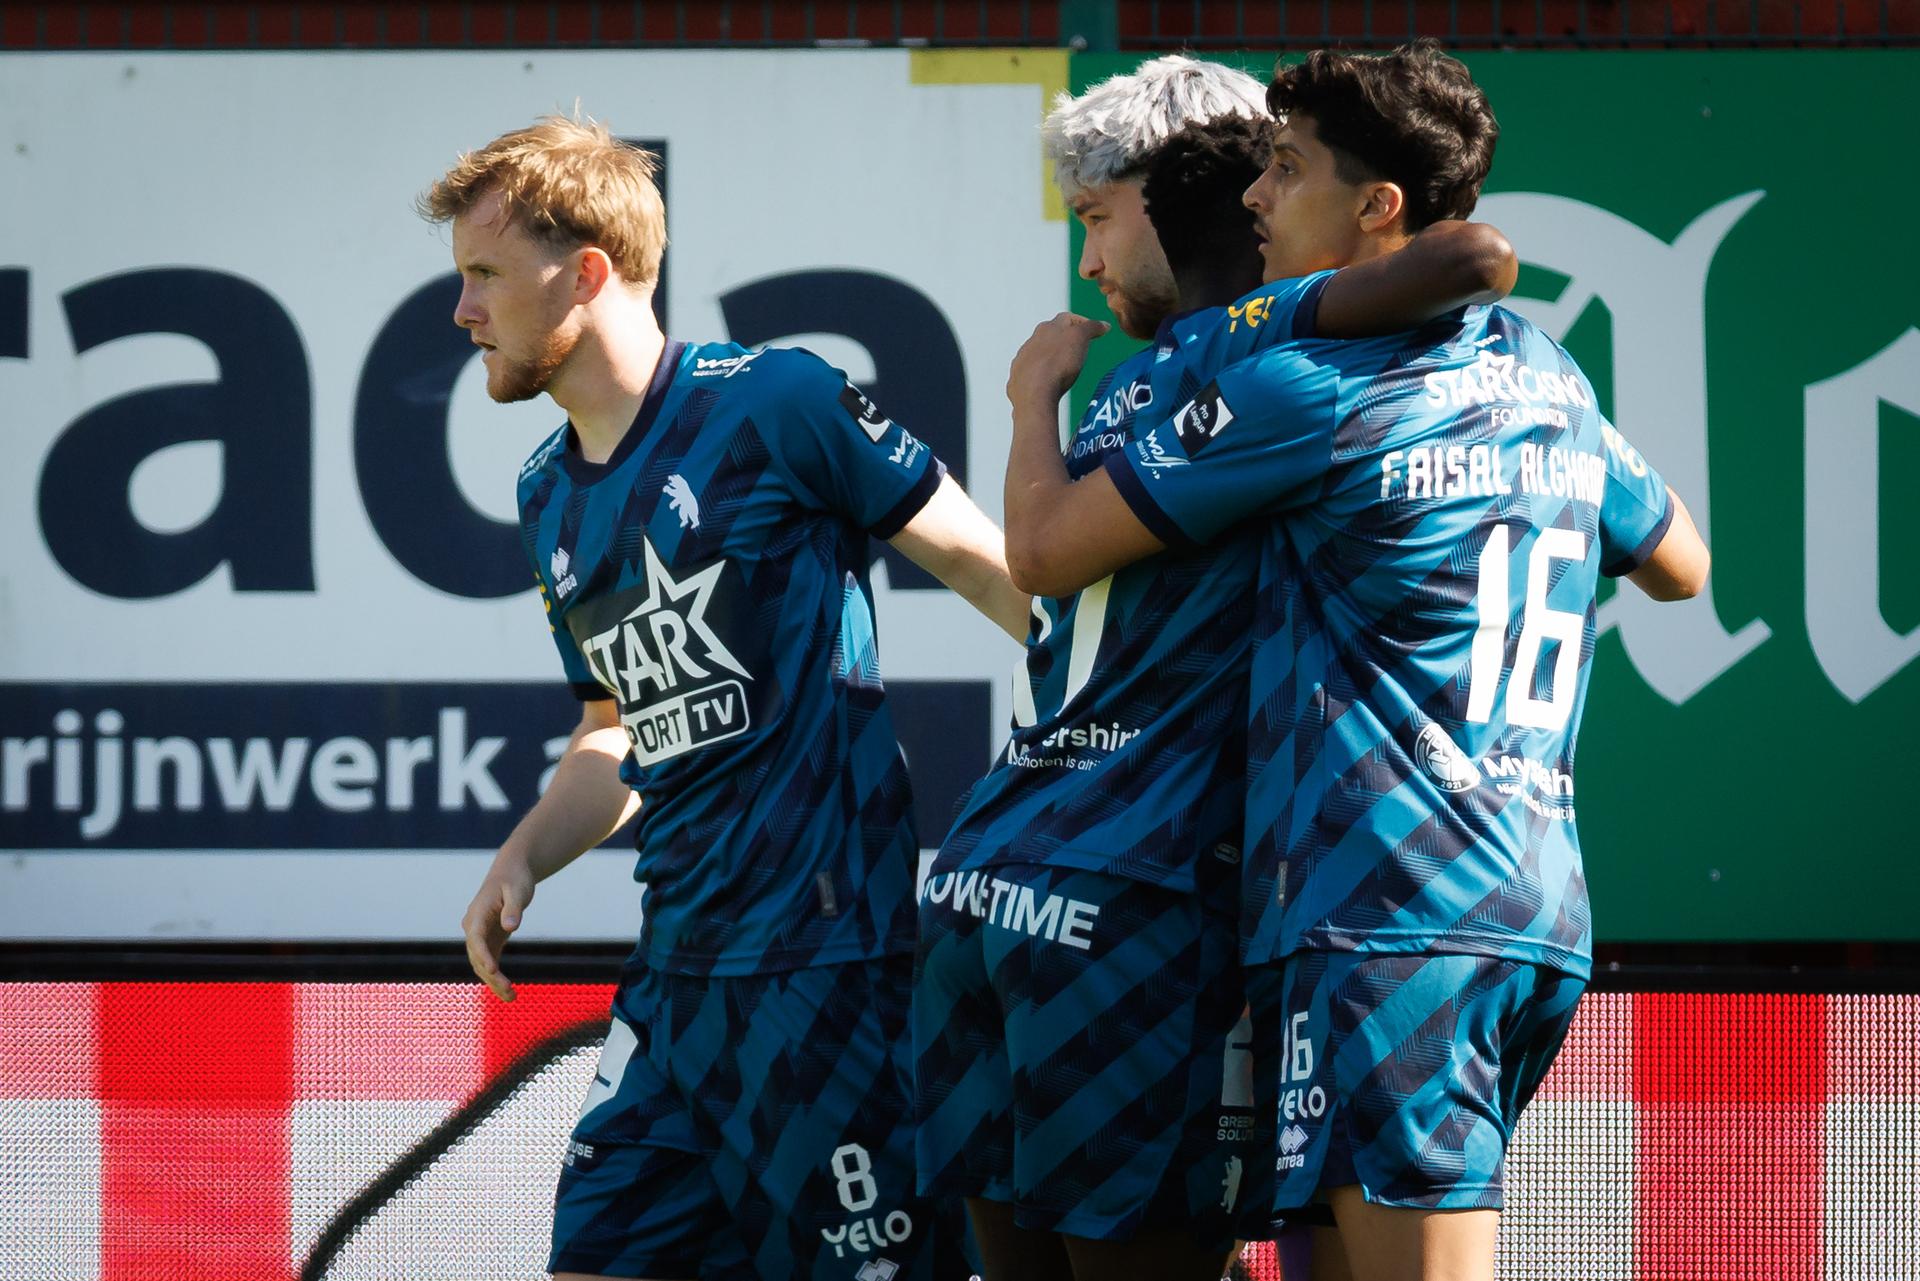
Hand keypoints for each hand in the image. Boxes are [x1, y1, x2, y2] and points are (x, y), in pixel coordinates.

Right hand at [462, 853, 535, 1001]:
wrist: (511, 871)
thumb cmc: (515, 879)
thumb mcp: (518, 891)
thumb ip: (514, 908)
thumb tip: (511, 926)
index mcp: (476, 915)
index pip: (476, 939)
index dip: (483, 956)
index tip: (493, 969)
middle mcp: (473, 928)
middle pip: (478, 957)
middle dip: (491, 976)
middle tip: (510, 991)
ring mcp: (480, 935)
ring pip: (481, 963)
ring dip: (494, 981)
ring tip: (512, 997)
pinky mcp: (490, 940)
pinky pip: (490, 962)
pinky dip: (497, 976)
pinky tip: (508, 991)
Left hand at [1007, 313, 1108, 406]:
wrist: (1034, 392)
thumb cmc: (1058, 363)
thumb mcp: (1080, 339)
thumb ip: (1092, 328)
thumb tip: (1103, 324)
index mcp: (1048, 328)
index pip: (1067, 319)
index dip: (1082, 323)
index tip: (1092, 331)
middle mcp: (1032, 340)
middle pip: (1050, 335)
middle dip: (1064, 339)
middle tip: (1078, 349)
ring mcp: (1022, 359)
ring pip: (1038, 353)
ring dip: (1050, 357)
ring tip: (1063, 368)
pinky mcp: (1018, 378)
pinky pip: (1030, 373)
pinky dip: (1040, 374)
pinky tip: (1048, 383)